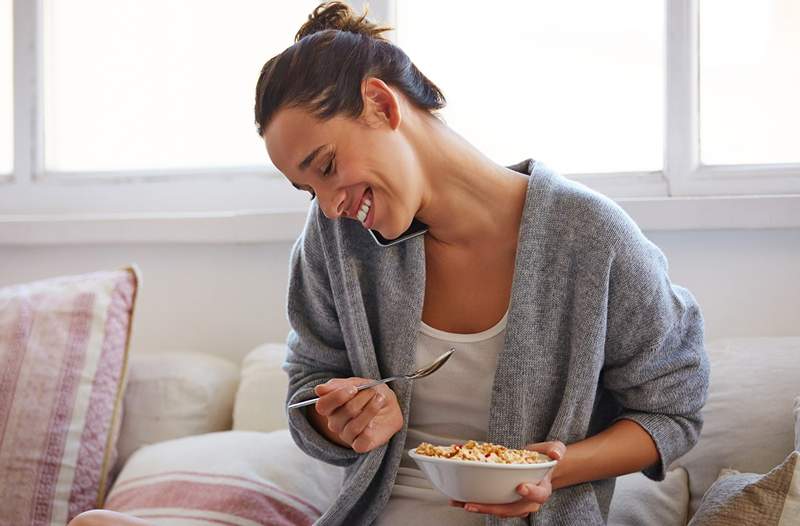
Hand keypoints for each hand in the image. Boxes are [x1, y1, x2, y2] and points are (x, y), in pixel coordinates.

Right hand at [313, 377, 402, 453]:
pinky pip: (359, 444)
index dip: (336, 397)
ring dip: (370, 410)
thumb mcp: (357, 383)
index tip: (353, 389)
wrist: (391, 405)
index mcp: (330, 407)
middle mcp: (336, 423)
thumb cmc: (371, 394)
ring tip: (380, 400)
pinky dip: (368, 433)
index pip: (322, 406)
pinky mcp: (360, 445)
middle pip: (341, 414)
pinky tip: (374, 423)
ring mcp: (347, 435)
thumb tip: (319, 390)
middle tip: (372, 392)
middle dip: (360, 400)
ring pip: (353, 427)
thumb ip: (338, 386)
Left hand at [449, 441, 565, 518]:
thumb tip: (556, 455)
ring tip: (462, 503)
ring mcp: (514, 503)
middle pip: (512, 509)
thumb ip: (555, 450)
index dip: (531, 493)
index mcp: (542, 489)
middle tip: (474, 504)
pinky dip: (474, 502)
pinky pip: (489, 504)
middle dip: (492, 508)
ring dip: (479, 507)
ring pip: (498, 510)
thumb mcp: (555, 450)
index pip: (539, 495)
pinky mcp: (502, 500)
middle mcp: (528, 501)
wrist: (540, 465)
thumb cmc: (546, 458)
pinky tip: (459, 499)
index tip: (521, 487)